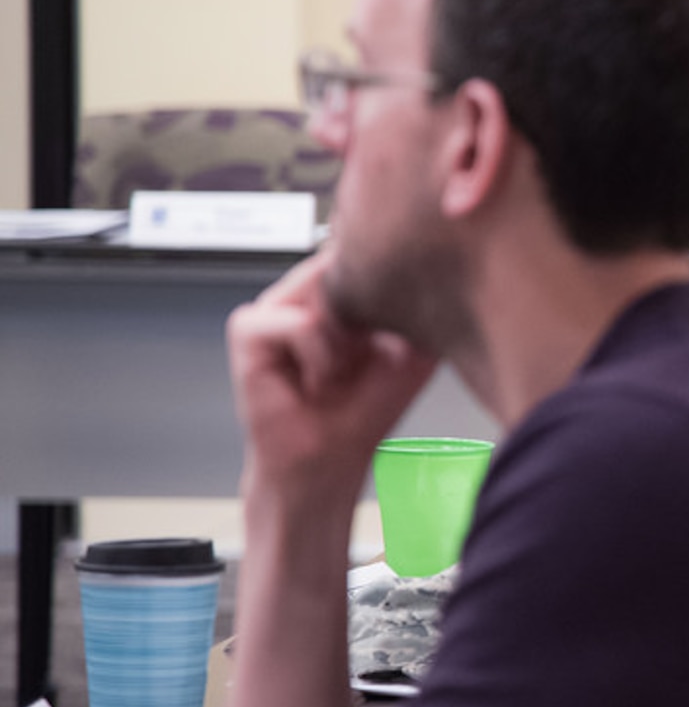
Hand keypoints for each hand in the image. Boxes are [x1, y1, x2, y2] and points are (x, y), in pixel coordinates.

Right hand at [227, 251, 438, 498]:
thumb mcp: (414, 347)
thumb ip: (417, 301)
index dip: (394, 284)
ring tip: (338, 375)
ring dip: (349, 344)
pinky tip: (316, 383)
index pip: (370, 250)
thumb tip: (423, 265)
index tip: (394, 338)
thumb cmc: (369, 406)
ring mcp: (274, 302)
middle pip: (350, 266)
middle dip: (373, 320)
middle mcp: (306, 286)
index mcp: (342, 285)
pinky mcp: (248, 327)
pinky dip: (322, 358)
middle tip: (365, 363)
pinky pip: (302, 323)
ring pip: (329, 296)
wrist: (332, 456)